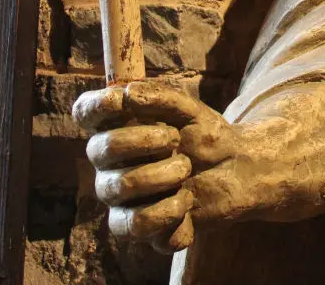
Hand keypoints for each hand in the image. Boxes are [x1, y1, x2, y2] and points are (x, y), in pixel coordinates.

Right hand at [73, 81, 236, 252]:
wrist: (238, 170)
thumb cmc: (205, 134)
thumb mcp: (190, 109)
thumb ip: (161, 97)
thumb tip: (127, 93)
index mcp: (120, 129)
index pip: (86, 113)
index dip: (94, 105)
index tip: (118, 100)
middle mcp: (112, 166)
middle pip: (99, 150)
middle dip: (144, 140)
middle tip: (176, 140)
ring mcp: (123, 200)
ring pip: (120, 189)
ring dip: (163, 176)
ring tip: (186, 171)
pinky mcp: (142, 230)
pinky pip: (140, 225)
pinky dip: (172, 211)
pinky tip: (187, 203)